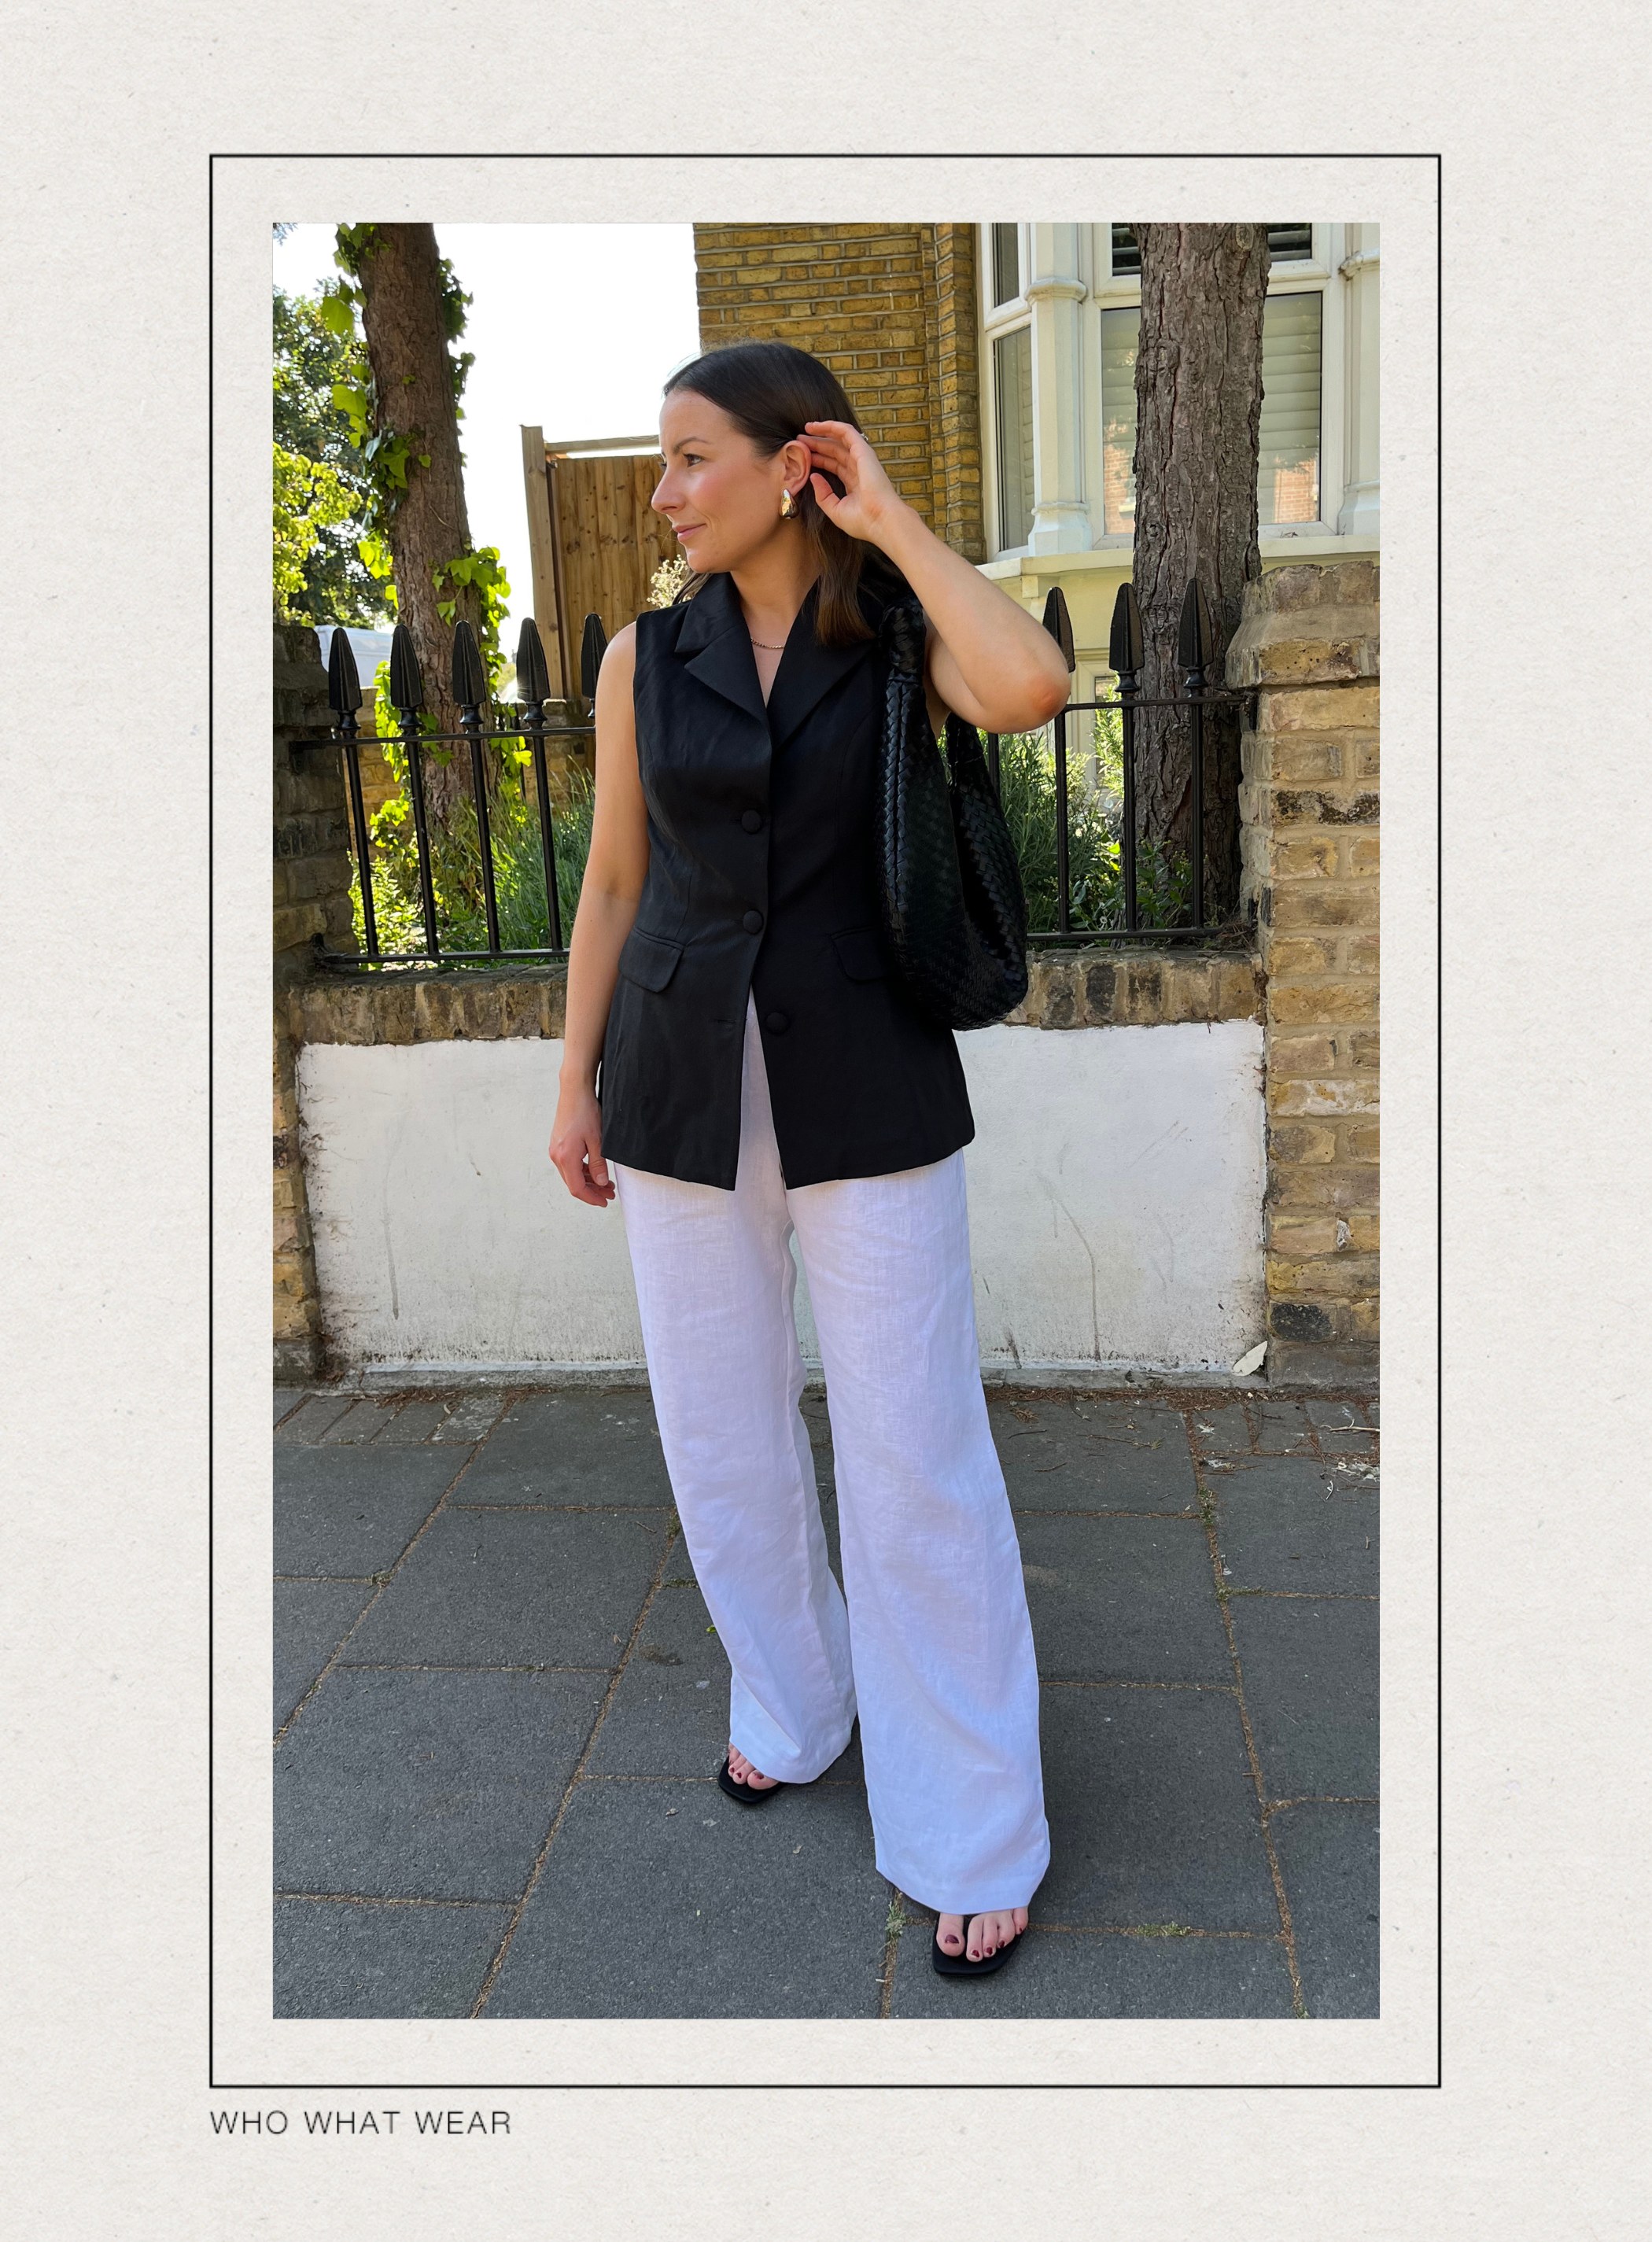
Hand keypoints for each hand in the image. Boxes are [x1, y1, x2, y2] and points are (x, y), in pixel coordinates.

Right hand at [549, 1084, 613, 1206]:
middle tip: (610, 1193)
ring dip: (589, 1181)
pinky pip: (570, 1165)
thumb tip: (601, 1183)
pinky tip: (596, 1170)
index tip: (605, 1202)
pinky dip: (583, 1170)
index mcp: (565, 1157)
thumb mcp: (598, 1140)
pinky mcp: (558, 1145)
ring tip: (607, 1183)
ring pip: (572, 1175)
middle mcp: (556, 1156)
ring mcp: (556, 1150)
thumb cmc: (585, 1112)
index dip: (592, 1198)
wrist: (574, 1091)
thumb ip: (599, 1164)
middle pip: (573, 1183)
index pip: (577, 1188)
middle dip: (592, 1191)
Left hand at [800, 419, 908, 546]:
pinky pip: (847, 432)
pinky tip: (817, 425)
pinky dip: (832, 426)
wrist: (881, 521)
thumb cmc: (863, 521)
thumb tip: (813, 477)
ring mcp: (862, 459)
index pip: (834, 466)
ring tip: (806, 429)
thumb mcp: (835, 510)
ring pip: (839, 440)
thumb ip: (823, 495)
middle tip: (800, 440)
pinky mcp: (863, 451)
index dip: (819, 459)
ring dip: (823, 433)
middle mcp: (859, 469)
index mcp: (854, 484)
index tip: (803, 457)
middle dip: (817, 445)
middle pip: (835, 452)